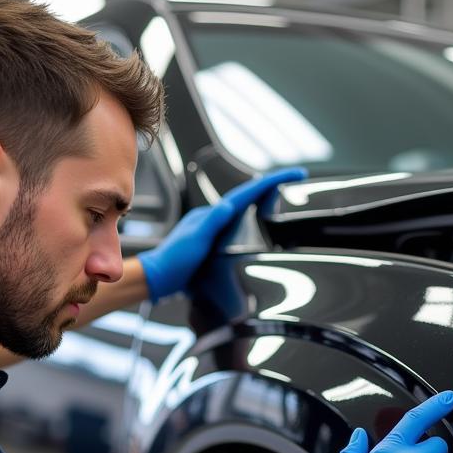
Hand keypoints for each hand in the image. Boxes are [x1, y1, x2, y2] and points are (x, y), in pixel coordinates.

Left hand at [138, 167, 306, 301]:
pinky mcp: (212, 243)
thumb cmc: (174, 262)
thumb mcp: (195, 241)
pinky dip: (251, 220)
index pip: (246, 194)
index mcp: (212, 215)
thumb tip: (230, 205)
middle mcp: (212, 219)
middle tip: (295, 179)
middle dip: (271, 187)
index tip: (294, 173)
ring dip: (263, 201)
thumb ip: (212, 223)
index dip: (271, 182)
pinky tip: (256, 226)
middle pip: (247, 198)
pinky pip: (237, 226)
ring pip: (243, 211)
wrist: (158, 279)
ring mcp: (212, 230)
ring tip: (283, 195)